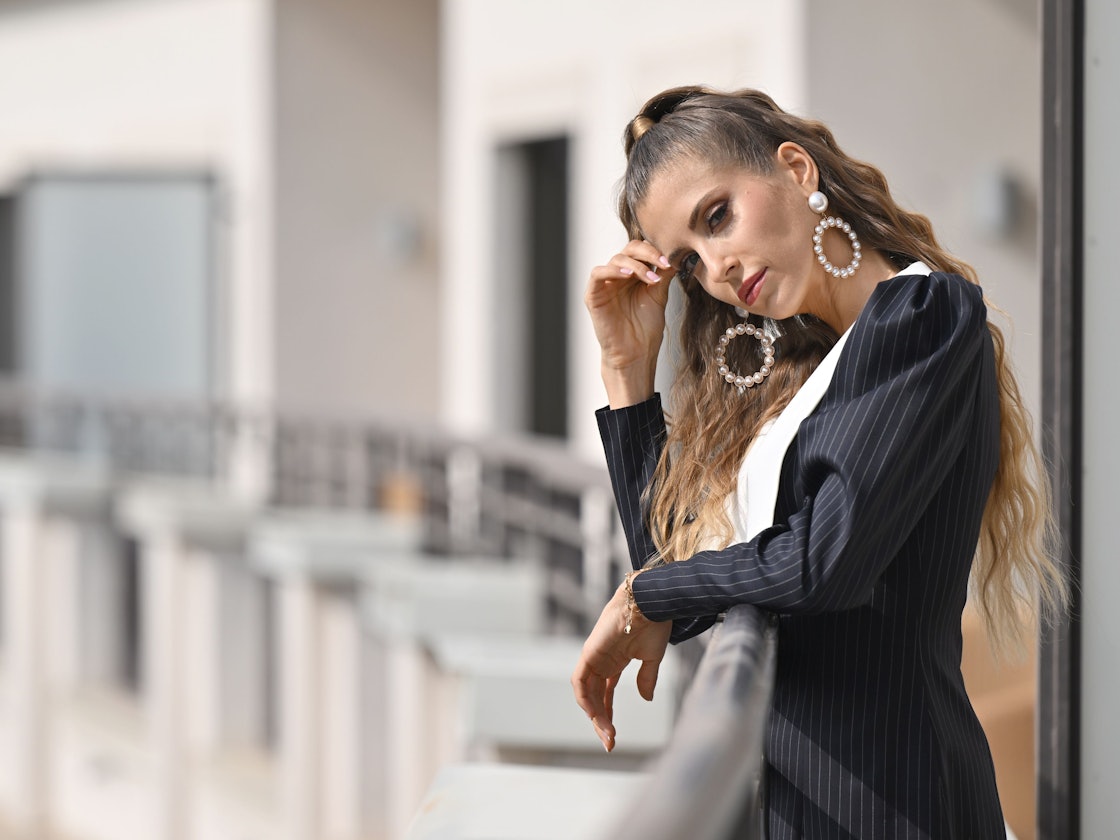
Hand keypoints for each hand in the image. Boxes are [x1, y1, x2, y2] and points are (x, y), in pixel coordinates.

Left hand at [571, 580, 671, 751]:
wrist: (650, 602)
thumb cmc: (654, 623)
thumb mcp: (652, 657)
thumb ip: (646, 678)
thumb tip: (646, 698)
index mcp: (616, 661)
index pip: (607, 693)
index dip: (609, 714)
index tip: (615, 737)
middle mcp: (602, 661)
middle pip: (596, 697)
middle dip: (602, 721)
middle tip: (610, 743)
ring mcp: (594, 657)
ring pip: (587, 693)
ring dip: (595, 715)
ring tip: (608, 735)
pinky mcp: (589, 653)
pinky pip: (580, 681)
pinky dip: (585, 700)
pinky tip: (596, 716)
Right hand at [585, 241, 673, 404]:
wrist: (636, 353)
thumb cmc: (646, 329)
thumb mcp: (658, 296)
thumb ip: (663, 275)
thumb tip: (674, 254)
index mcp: (634, 274)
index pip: (641, 250)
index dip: (655, 251)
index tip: (670, 262)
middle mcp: (618, 275)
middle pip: (629, 249)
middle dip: (647, 254)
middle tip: (662, 264)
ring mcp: (605, 284)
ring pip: (616, 259)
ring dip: (636, 265)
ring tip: (650, 279)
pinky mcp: (593, 295)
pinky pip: (597, 274)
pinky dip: (613, 270)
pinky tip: (629, 276)